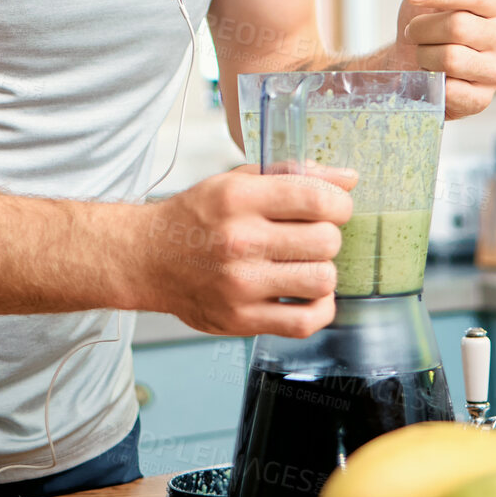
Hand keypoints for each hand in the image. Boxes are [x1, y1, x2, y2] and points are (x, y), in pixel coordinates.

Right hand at [134, 165, 353, 337]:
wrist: (148, 258)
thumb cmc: (196, 218)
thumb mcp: (237, 180)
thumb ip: (293, 175)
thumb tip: (348, 179)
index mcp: (239, 198)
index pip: (317, 199)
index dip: (339, 203)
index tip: (334, 207)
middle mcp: (240, 240)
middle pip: (326, 241)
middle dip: (328, 236)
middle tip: (311, 237)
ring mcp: (240, 284)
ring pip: (322, 280)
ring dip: (322, 271)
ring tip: (304, 265)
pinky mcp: (240, 319)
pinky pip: (305, 322)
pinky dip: (319, 309)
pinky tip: (306, 295)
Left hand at [394, 0, 495, 118]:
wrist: (404, 62)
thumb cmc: (424, 18)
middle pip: (457, 28)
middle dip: (424, 29)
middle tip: (417, 33)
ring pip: (451, 59)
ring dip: (424, 56)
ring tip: (424, 55)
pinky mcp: (482, 101)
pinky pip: (452, 89)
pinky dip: (431, 83)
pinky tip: (433, 79)